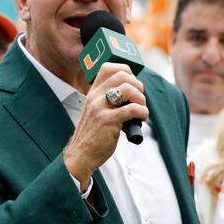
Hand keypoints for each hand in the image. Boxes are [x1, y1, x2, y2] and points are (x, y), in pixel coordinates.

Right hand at [63, 63, 146, 186]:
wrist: (80, 155)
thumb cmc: (92, 136)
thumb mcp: (95, 112)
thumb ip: (107, 101)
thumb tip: (132, 94)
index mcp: (92, 93)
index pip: (108, 68)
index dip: (126, 71)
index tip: (132, 84)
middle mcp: (95, 97)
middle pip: (123, 75)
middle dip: (138, 85)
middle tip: (139, 100)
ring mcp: (100, 108)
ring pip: (129, 89)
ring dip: (142, 99)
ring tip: (141, 110)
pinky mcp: (108, 121)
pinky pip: (132, 109)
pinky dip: (143, 113)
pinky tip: (141, 119)